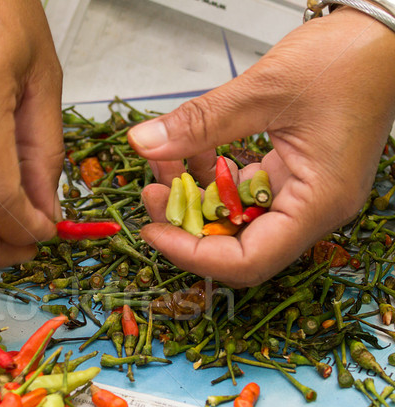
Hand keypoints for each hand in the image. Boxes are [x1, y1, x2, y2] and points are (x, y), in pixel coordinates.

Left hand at [128, 8, 394, 287]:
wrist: (383, 37)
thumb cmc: (351, 58)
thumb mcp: (265, 89)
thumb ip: (201, 122)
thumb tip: (143, 144)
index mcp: (317, 204)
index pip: (247, 260)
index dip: (193, 254)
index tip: (153, 231)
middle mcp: (310, 211)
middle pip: (236, 246)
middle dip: (187, 224)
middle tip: (152, 193)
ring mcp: (301, 197)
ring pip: (234, 221)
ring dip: (194, 199)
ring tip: (163, 165)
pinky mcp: (290, 179)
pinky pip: (241, 195)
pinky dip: (212, 179)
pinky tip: (190, 153)